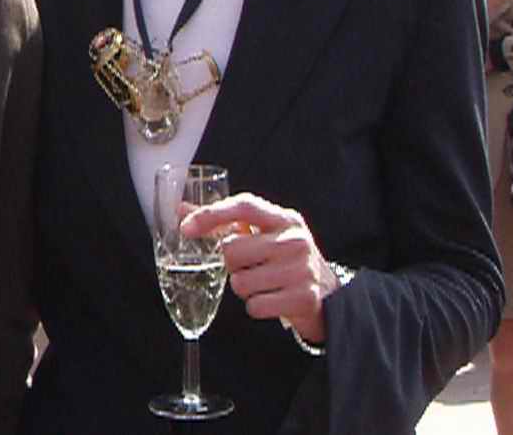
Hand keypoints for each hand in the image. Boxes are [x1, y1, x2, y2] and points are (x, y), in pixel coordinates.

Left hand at [180, 194, 342, 344]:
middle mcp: (294, 240)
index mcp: (284, 219)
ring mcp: (300, 269)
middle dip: (231, 264)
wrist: (330, 295)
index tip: (186, 227)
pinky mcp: (302, 298)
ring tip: (263, 284)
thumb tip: (183, 211)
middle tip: (248, 267)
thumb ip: (225, 222)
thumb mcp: (266, 234)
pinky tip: (271, 299)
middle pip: (232, 250)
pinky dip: (256, 307)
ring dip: (243, 288)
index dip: (212, 214)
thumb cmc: (288, 260)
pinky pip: (255, 306)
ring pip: (240, 282)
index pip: (244, 206)